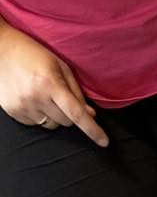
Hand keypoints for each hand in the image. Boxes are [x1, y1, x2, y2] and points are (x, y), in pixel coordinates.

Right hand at [0, 24, 107, 145]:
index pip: (76, 113)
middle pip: (66, 122)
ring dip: (53, 116)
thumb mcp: (59, 66)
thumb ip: (76, 91)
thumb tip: (91, 115)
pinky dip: (38, 115)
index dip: (92, 130)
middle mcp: (35, 96)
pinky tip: (30, 97)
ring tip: (42, 95)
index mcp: (50, 82)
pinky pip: (36, 124)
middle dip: (68, 114)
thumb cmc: (33, 54)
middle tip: (58, 97)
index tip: (104, 142)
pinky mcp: (13, 111)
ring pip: (52, 126)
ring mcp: (22, 105)